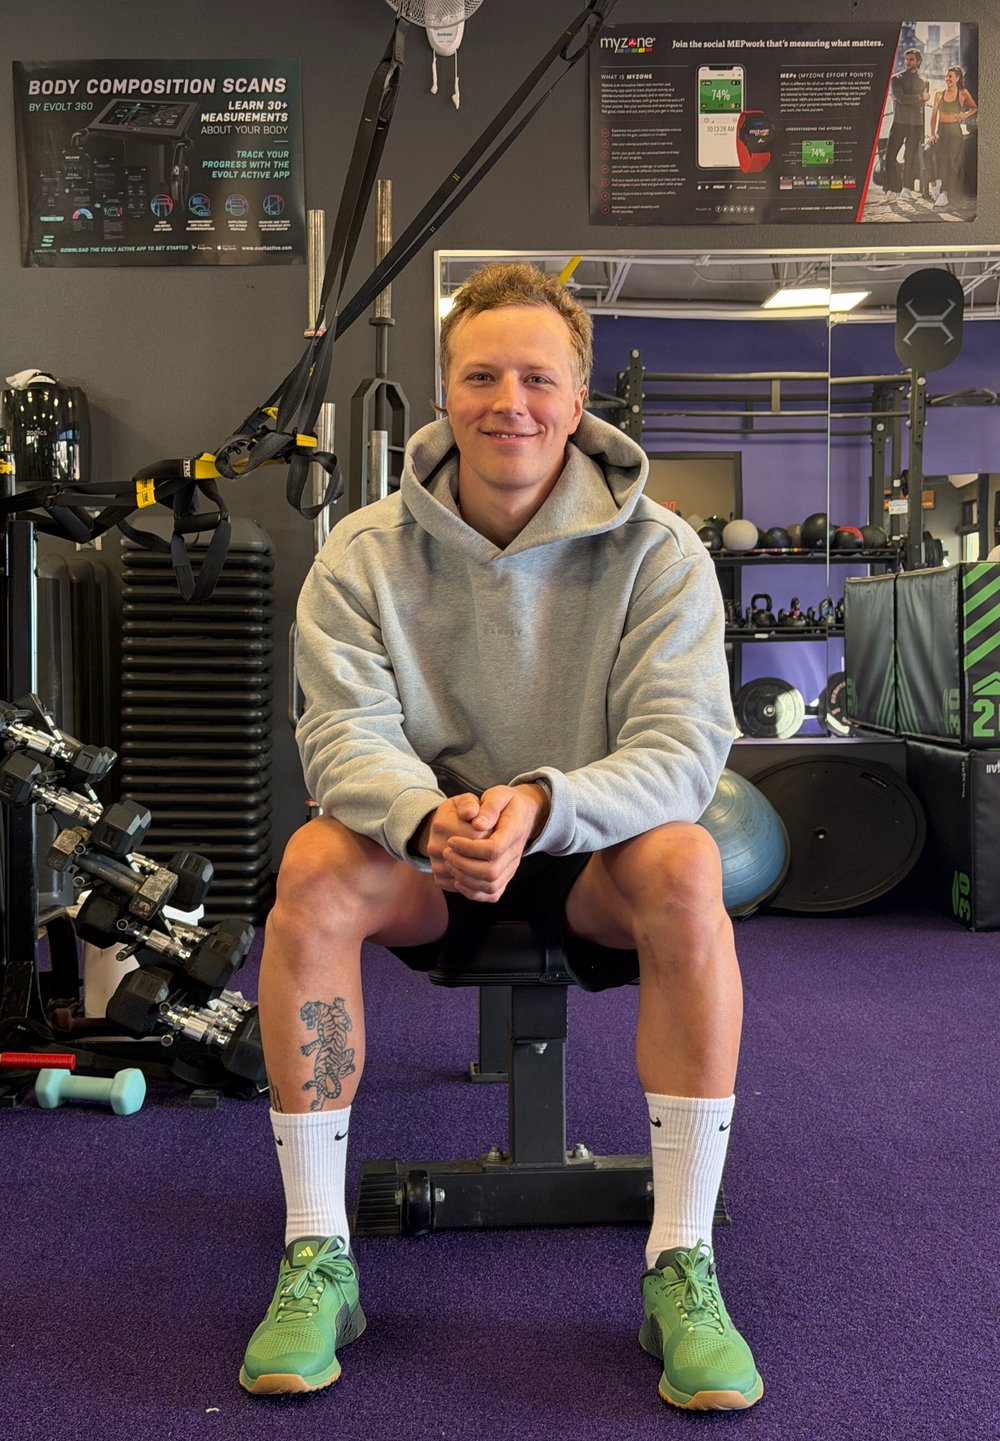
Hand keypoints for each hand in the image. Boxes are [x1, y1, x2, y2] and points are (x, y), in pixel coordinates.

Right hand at [412, 793, 482, 885]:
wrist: (444, 828)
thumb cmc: (461, 813)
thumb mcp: (466, 800)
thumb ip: (470, 803)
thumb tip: (472, 814)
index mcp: (442, 825)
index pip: (476, 836)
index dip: (491, 835)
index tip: (492, 829)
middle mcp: (435, 847)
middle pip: (472, 858)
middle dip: (487, 853)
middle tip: (490, 843)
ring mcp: (436, 865)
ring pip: (468, 876)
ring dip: (483, 869)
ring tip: (486, 855)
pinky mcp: (440, 879)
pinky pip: (463, 887)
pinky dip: (476, 882)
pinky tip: (481, 868)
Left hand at [434, 783, 549, 902]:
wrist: (523, 814)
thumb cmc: (506, 802)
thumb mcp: (499, 795)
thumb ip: (489, 807)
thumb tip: (477, 824)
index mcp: (514, 833)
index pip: (492, 849)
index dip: (468, 848)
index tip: (451, 840)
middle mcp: (515, 854)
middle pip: (490, 872)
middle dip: (463, 865)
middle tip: (446, 852)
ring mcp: (511, 868)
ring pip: (490, 886)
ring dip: (465, 878)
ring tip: (449, 863)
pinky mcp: (505, 877)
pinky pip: (492, 894)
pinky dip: (472, 892)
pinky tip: (458, 880)